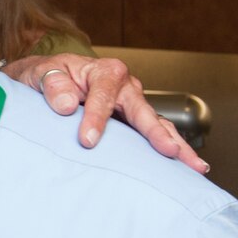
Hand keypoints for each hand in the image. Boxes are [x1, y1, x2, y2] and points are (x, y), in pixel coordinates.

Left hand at [5, 54, 208, 173]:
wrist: (47, 79)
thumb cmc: (47, 75)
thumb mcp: (42, 73)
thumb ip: (52, 85)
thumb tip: (65, 104)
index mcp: (105, 71)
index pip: (103, 96)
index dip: (96, 118)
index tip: (87, 140)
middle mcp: (126, 86)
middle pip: (143, 111)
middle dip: (156, 133)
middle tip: (169, 152)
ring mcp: (134, 104)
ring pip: (157, 125)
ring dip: (177, 145)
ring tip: (195, 165)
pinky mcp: (134, 121)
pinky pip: (155, 134)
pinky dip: (172, 149)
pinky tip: (189, 166)